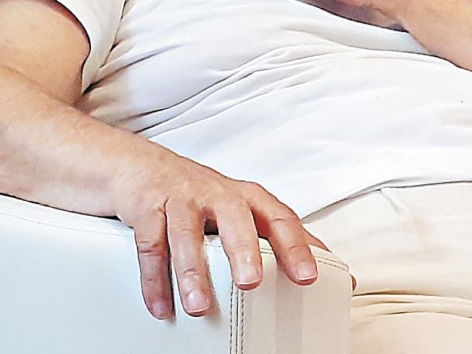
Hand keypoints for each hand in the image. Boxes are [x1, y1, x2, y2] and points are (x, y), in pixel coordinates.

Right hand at [112, 156, 324, 318]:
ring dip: (192, 271)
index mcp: (249, 198)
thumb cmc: (200, 196)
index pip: (281, 220)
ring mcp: (182, 199)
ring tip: (200, 305)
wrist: (140, 166)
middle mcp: (218, 194)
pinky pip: (150, 244)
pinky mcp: (148, 207)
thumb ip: (279, 240)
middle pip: (236, 220)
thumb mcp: (242, 212)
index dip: (297, 247)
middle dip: (244, 252)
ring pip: (187, 234)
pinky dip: (154, 278)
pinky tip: (161, 305)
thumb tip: (331, 271)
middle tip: (250, 283)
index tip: (308, 276)